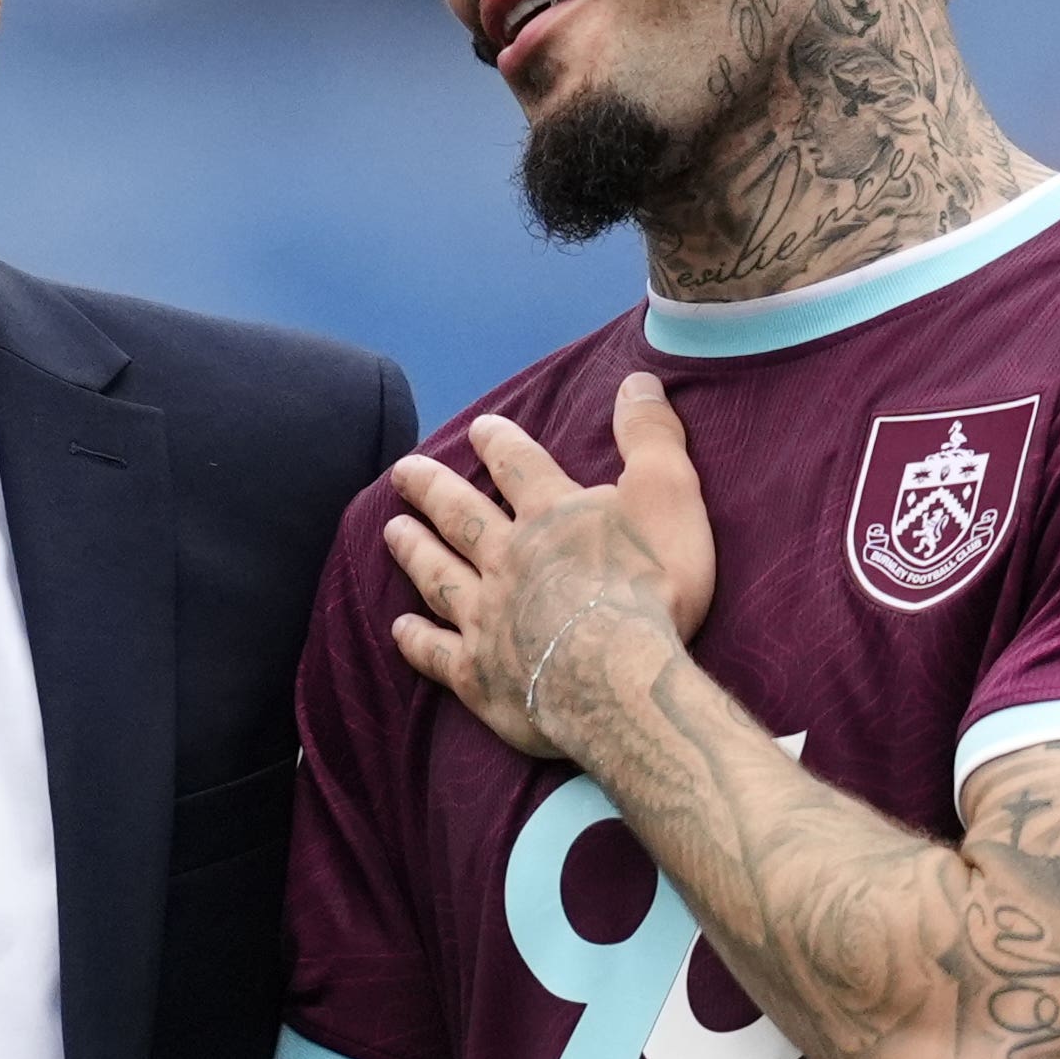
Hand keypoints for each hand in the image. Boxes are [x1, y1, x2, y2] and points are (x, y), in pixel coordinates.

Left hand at [379, 375, 712, 758]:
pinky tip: (400, 629)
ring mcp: (485, 617)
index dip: (500, 444)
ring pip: (438, 575)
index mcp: (550, 515)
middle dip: (431, 489)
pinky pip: (437, 652)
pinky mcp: (477, 674)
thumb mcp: (668, 494)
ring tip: (391, 531)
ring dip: (414, 551)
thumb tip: (637, 380)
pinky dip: (417, 639)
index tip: (479, 429)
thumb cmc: (652, 586)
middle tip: (402, 472)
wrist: (618, 678)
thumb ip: (651, 437)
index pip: (519, 466)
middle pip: (460, 515)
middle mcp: (506, 558)